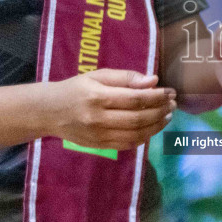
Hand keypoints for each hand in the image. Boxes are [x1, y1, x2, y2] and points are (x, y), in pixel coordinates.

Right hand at [41, 70, 176, 149]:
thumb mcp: (97, 76)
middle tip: (173, 105)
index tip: (171, 92)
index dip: (157, 96)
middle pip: (138, 118)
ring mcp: (99, 135)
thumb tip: (153, 81)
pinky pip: (128, 144)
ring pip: (136, 133)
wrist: (49, 112)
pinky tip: (152, 128)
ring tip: (167, 116)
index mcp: (97, 96)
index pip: (135, 98)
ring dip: (156, 126)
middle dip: (160, 111)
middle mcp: (98, 118)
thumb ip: (125, 78)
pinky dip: (144, 137)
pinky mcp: (99, 146)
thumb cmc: (75, 89)